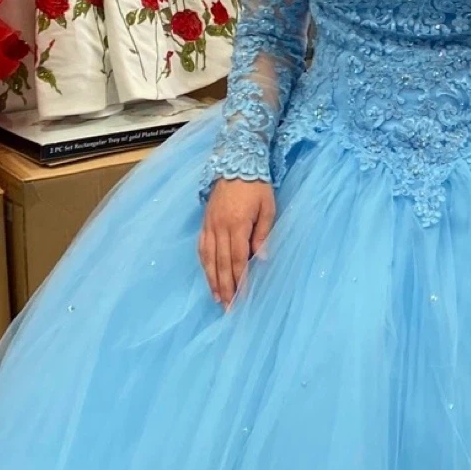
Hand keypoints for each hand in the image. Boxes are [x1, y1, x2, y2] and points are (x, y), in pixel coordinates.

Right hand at [198, 178, 275, 307]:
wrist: (235, 161)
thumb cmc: (256, 186)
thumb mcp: (268, 208)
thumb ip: (263, 234)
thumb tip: (261, 259)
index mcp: (237, 224)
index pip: (238, 259)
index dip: (240, 280)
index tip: (242, 297)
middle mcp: (220, 227)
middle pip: (222, 264)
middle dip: (225, 287)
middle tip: (228, 308)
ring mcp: (210, 225)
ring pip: (209, 258)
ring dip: (213, 280)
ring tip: (217, 299)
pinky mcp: (205, 222)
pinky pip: (202, 248)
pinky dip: (204, 265)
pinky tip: (208, 276)